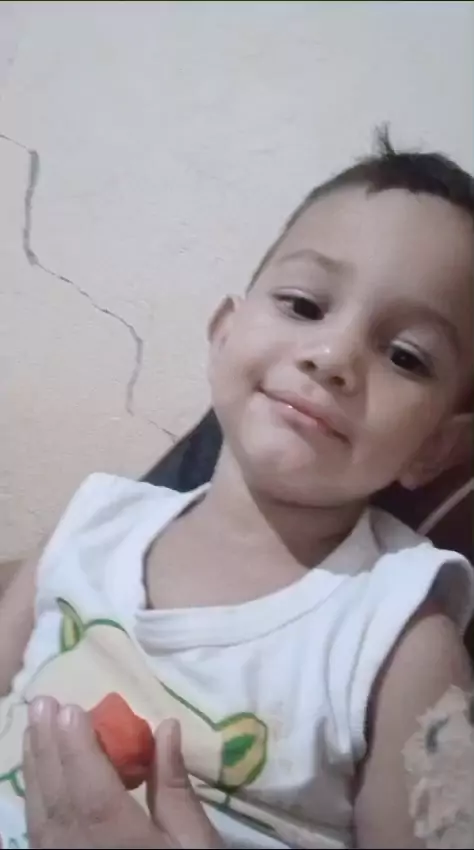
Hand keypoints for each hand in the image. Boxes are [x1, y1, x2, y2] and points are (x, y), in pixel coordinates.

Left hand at [23, 697, 222, 848]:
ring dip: (36, 766)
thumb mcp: (195, 840)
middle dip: (48, 746)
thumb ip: (173, 785)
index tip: (69, 708)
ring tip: (33, 726)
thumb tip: (166, 727)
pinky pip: (38, 833)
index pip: (91, 788)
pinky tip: (37, 775)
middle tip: (41, 702)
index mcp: (120, 841)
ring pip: (41, 813)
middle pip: (58, 795)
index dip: (77, 748)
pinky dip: (36, 797)